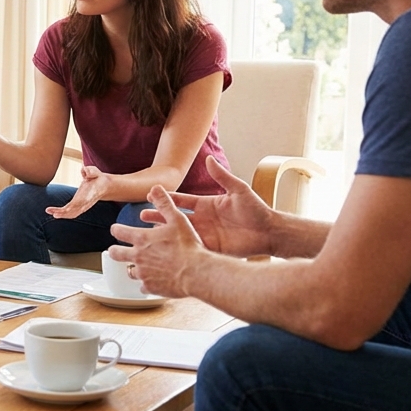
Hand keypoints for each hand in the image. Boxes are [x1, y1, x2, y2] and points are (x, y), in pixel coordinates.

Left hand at [45, 165, 110, 218]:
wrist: (103, 186)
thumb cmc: (97, 178)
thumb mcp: (95, 172)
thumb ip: (91, 171)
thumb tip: (85, 171)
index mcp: (89, 196)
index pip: (81, 203)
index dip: (73, 207)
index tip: (66, 209)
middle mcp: (85, 204)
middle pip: (75, 211)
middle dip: (64, 213)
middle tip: (54, 214)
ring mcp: (82, 207)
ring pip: (71, 214)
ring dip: (60, 214)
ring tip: (49, 211)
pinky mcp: (78, 206)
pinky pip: (69, 212)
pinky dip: (61, 213)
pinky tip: (52, 211)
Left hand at [108, 185, 205, 297]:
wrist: (196, 272)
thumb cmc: (188, 245)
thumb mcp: (177, 219)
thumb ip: (164, 203)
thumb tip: (155, 188)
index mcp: (141, 238)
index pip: (119, 232)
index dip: (116, 230)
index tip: (116, 230)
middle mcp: (138, 256)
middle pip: (115, 254)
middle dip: (114, 251)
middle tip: (115, 250)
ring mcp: (143, 273)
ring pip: (129, 272)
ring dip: (132, 268)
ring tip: (137, 267)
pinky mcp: (150, 287)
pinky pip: (142, 287)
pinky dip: (146, 284)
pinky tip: (153, 282)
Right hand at [138, 155, 274, 256]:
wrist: (269, 232)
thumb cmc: (256, 209)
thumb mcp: (239, 190)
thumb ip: (222, 176)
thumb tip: (209, 159)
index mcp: (206, 204)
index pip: (181, 200)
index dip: (167, 198)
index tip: (151, 195)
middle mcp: (203, 219)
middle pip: (175, 217)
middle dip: (158, 217)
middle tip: (140, 217)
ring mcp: (205, 234)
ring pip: (179, 234)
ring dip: (164, 234)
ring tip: (148, 234)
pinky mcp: (211, 248)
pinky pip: (192, 248)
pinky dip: (179, 249)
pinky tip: (166, 251)